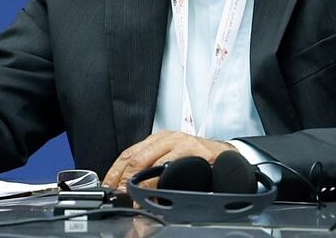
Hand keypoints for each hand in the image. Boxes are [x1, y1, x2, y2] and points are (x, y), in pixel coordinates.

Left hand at [103, 130, 235, 191]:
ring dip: (138, 183)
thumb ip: (153, 169)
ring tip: (131, 198)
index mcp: (158, 139)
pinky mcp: (194, 151)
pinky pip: (171, 167)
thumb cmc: (198, 158)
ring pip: (150, 160)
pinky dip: (159, 183)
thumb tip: (131, 189)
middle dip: (123, 179)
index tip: (107, 187)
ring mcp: (180, 143)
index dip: (115, 171)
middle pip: (136, 157)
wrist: (227, 155)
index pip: (129, 153)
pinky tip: (154, 194)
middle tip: (117, 195)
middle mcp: (167, 138)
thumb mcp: (172, 158)